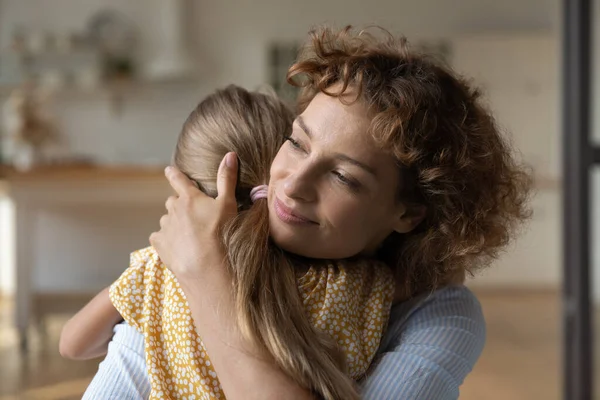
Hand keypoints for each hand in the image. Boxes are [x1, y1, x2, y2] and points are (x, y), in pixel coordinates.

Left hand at [149, 152, 238, 279]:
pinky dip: (166, 239)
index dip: (174, 174)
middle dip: (180, 206)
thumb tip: (230, 154)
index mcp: (189, 198)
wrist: (208, 266)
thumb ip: (226, 179)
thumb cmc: (222, 233)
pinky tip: (177, 246)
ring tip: (188, 235)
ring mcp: (165, 227)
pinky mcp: (159, 245)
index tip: (169, 170)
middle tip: (193, 217)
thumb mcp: (229, 204)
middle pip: (173, 202)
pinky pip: (159, 237)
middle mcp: (173, 209)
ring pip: (167, 220)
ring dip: (174, 224)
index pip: (178, 180)